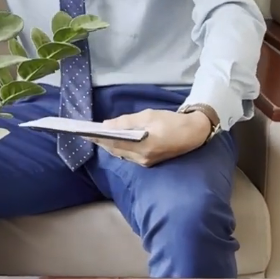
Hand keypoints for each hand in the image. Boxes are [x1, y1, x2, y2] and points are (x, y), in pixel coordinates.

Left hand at [88, 109, 212, 166]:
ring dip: (108, 146)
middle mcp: (143, 157)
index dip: (98, 138)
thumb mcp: (148, 115)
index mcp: (144, 145)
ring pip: (120, 154)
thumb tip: (106, 125)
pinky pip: (128, 156)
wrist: (194, 133)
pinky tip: (112, 141)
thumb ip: (126, 121)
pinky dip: (118, 148)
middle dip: (101, 142)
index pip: (114, 142)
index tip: (85, 132)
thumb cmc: (171, 121)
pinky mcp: (149, 163)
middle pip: (115, 150)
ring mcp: (146, 162)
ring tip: (96, 136)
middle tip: (86, 134)